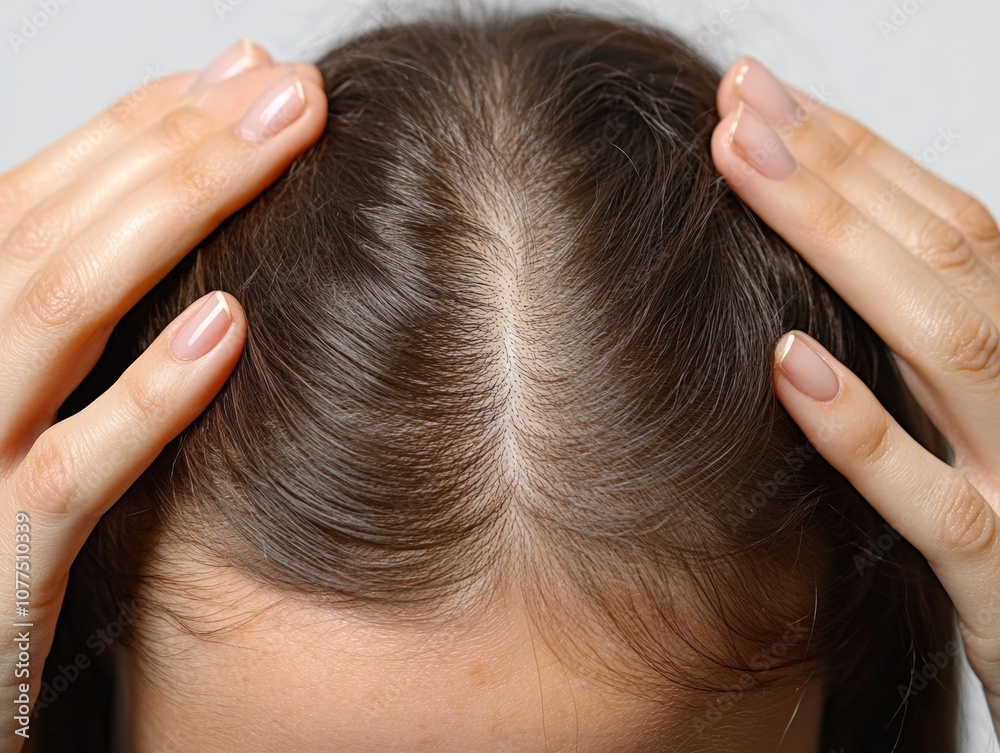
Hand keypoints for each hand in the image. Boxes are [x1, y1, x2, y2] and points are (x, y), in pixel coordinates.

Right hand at [0, 39, 326, 747]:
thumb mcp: (15, 389)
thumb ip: (66, 304)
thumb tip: (165, 202)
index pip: (47, 196)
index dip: (144, 124)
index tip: (240, 75)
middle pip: (62, 227)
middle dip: (178, 142)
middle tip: (286, 85)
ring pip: (62, 309)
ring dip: (176, 213)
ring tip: (277, 142)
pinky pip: (76, 467)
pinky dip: (149, 394)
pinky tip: (226, 330)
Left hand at [711, 58, 999, 735]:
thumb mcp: (977, 420)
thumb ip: (922, 341)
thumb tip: (836, 249)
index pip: (945, 226)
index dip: (855, 153)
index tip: (764, 100)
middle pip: (940, 254)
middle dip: (833, 168)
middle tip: (739, 100)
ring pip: (946, 341)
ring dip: (838, 242)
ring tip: (741, 167)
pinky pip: (933, 502)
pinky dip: (860, 428)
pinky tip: (787, 362)